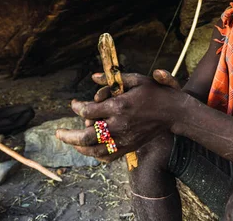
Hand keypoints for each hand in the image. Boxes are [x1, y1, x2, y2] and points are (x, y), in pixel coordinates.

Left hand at [56, 69, 182, 161]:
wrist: (174, 112)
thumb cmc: (156, 93)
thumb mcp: (136, 79)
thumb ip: (113, 80)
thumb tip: (93, 76)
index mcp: (119, 106)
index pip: (88, 111)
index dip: (77, 107)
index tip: (74, 104)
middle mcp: (119, 125)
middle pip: (87, 136)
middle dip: (69, 136)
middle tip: (58, 133)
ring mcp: (124, 138)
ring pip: (95, 150)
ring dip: (79, 147)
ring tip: (71, 142)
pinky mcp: (129, 147)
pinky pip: (108, 156)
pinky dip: (95, 155)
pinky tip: (89, 150)